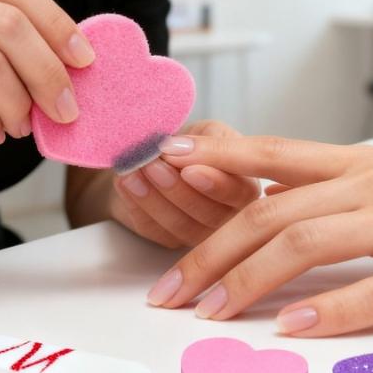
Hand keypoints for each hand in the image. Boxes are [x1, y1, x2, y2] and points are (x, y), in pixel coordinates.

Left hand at [106, 121, 259, 249]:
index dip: (214, 184)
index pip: (239, 192)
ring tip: (134, 170)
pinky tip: (126, 182)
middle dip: (177, 190)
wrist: (155, 156)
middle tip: (153, 165)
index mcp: (246, 185)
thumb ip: (209, 140)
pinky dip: (137, 204)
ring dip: (154, 196)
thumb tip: (185, 151)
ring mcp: (201, 233)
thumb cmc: (190, 142)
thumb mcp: (207, 131)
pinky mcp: (171, 241)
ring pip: (182, 225)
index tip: (188, 169)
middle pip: (210, 215)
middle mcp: (230, 216)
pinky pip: (155, 230)